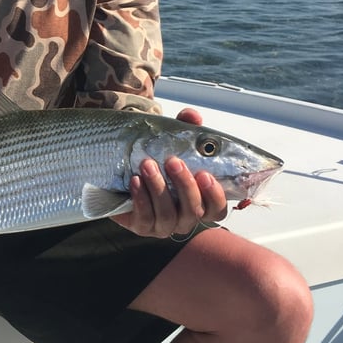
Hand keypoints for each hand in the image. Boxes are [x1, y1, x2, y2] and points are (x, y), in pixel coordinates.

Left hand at [109, 107, 227, 237]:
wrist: (125, 170)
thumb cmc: (158, 158)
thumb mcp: (172, 140)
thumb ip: (185, 127)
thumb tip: (192, 116)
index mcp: (200, 202)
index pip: (218, 209)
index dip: (215, 196)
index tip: (205, 174)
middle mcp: (185, 217)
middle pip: (194, 211)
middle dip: (184, 186)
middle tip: (173, 162)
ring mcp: (164, 225)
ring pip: (168, 215)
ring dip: (159, 188)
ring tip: (147, 165)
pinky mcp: (142, 226)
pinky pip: (144, 218)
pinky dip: (141, 199)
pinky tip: (135, 181)